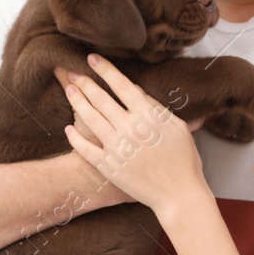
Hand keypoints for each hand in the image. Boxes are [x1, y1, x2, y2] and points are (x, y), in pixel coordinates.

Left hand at [60, 54, 207, 216]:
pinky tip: (68, 129)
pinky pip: (86, 149)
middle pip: (101, 99)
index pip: (122, 85)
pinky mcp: (109, 167)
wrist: (179, 196)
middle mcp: (130, 129)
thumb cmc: (184, 161)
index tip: (93, 59)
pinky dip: (75, 138)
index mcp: (149, 116)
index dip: (105, 70)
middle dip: (85, 83)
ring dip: (78, 102)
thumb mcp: (178, 128)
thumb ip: (156, 108)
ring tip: (69, 90)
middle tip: (72, 71)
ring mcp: (117, 148)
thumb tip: (136, 90)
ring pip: (91, 119)